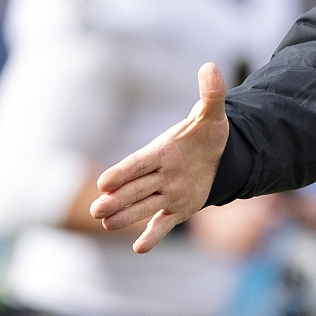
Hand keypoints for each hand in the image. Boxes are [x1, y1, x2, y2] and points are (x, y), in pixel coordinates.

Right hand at [90, 62, 230, 253]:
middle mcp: (160, 175)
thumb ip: (211, 93)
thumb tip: (210, 67)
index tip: (105, 181)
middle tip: (97, 209)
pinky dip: (153, 236)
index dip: (122, 172)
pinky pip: (163, 224)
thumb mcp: (212, 114)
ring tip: (107, 225)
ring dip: (127, 217)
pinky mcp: (178, 210)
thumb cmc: (207, 133)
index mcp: (162, 152)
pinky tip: (140, 248)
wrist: (219, 155)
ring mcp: (167, 194)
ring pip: (144, 207)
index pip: (138, 163)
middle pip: (135, 188)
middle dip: (117, 199)